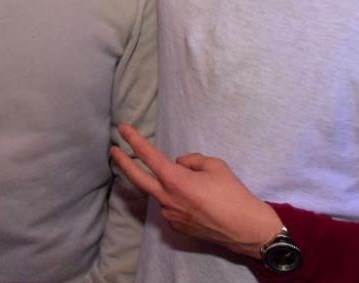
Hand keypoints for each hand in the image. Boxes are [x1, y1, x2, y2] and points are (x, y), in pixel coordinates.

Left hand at [110, 124, 280, 258]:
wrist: (245, 229)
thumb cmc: (232, 194)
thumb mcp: (215, 165)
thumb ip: (191, 161)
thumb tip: (179, 165)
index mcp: (174, 180)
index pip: (148, 156)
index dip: (133, 140)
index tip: (122, 129)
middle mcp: (166, 198)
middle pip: (137, 178)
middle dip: (123, 162)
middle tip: (113, 150)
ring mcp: (169, 215)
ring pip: (159, 193)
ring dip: (164, 184)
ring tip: (192, 185)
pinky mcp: (176, 227)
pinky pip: (170, 206)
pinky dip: (175, 198)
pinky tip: (194, 200)